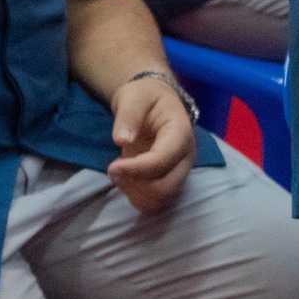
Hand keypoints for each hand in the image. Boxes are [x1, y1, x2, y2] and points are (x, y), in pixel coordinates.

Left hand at [106, 76, 197, 211]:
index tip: (112, 166)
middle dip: (135, 184)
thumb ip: (128, 116)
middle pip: (166, 187)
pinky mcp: (171, 181)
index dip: (137, 168)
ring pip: (161, 199)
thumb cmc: (145, 96)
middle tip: (112, 170)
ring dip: (135, 193)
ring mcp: (180, 172)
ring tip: (118, 173)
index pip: (163, 160)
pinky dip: (138, 198)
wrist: (155, 100)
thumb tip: (122, 140)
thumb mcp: (134, 96)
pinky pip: (156, 202)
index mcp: (181, 133)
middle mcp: (186, 157)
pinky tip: (126, 181)